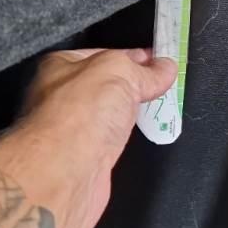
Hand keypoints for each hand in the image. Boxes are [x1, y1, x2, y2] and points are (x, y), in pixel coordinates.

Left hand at [0, 48, 176, 227]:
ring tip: (162, 107)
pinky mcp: (83, 158)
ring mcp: (71, 130)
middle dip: (134, 85)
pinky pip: (111, 139)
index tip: (161, 60)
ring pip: (108, 114)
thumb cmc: (82, 111)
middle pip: (106, 85)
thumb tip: (166, 67)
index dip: (134, 57)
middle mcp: (61, 97)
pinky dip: (127, 136)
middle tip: (165, 84)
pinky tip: (141, 134)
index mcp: (61, 66)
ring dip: (131, 112)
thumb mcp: (119, 71)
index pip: (104, 55)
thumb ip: (144, 70)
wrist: (64, 172)